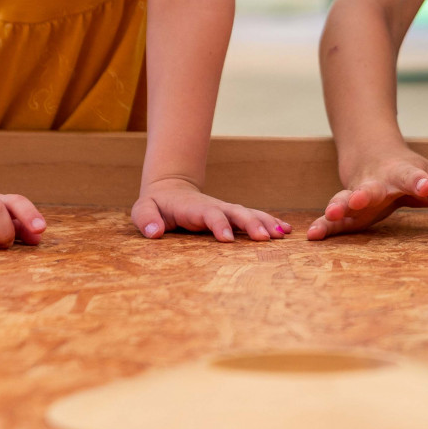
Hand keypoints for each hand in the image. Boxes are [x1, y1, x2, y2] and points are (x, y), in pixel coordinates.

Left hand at [134, 178, 288, 241]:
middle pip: (236, 212)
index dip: (218, 225)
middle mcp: (214, 207)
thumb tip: (154, 232)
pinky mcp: (231, 215)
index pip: (209, 214)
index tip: (227, 239)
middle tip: (266, 238)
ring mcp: (225, 210)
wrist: (170, 189)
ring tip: (282, 234)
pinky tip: (285, 231)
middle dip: (251, 224)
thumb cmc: (156, 204)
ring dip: (265, 223)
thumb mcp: (143, 209)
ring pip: (248, 213)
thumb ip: (146, 219)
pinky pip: (252, 217)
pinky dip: (269, 222)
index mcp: (194, 208)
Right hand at [306, 149, 427, 240]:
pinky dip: (323, 226)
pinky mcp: (346, 211)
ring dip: (340, 204)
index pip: (414, 176)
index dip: (420, 182)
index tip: (427, 187)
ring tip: (333, 211)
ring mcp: (358, 194)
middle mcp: (378, 182)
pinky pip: (332, 220)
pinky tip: (313, 236)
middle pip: (373, 186)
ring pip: (347, 198)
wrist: (373, 152)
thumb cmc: (412, 172)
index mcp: (404, 173)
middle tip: (362, 198)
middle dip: (367, 192)